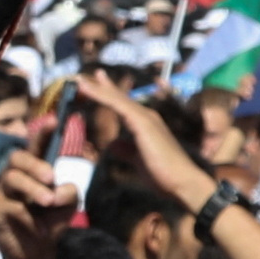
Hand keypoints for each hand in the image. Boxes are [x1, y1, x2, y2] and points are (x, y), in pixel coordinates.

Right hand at [0, 143, 67, 258]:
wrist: (36, 253)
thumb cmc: (50, 221)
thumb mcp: (69, 205)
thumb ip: (70, 192)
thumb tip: (58, 189)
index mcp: (34, 169)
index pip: (36, 146)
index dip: (42, 132)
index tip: (54, 120)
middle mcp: (15, 174)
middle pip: (17, 157)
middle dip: (35, 164)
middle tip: (51, 177)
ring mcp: (2, 190)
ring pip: (12, 178)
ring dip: (33, 188)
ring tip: (49, 202)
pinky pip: (10, 205)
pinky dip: (29, 216)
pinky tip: (38, 228)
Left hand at [87, 78, 217, 207]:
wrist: (182, 182)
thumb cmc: (164, 174)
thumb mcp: (138, 160)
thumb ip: (126, 151)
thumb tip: (114, 145)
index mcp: (145, 123)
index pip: (122, 105)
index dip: (107, 93)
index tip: (92, 84)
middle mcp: (146, 115)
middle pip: (118, 97)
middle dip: (99, 86)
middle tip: (79, 77)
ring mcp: (145, 117)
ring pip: (116, 98)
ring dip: (96, 88)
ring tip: (77, 80)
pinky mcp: (142, 121)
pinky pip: (118, 105)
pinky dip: (102, 96)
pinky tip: (87, 90)